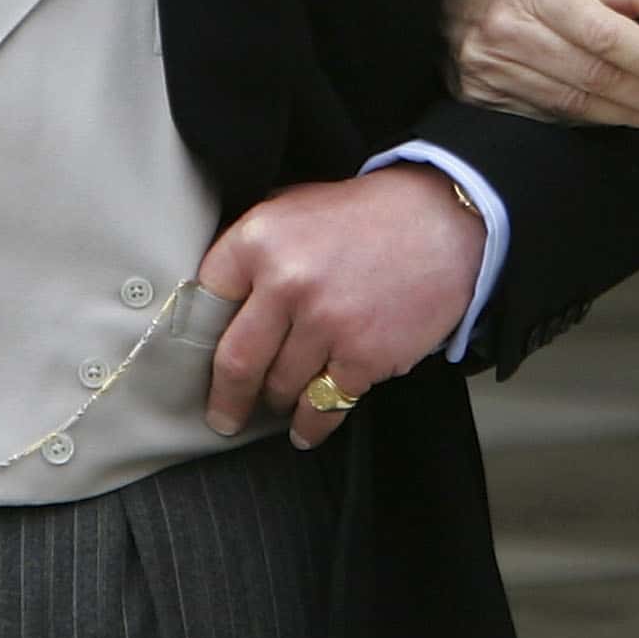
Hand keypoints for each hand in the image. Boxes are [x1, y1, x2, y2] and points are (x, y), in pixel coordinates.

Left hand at [198, 164, 489, 449]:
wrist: (444, 220)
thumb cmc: (368, 215)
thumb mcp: (297, 206)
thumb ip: (256, 247)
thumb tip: (216, 298)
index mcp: (261, 237)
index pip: (205, 302)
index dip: (197, 338)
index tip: (193, 363)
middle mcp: (287, 280)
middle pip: (234, 361)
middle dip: (226, 399)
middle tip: (222, 416)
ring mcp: (326, 322)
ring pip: (279, 388)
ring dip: (276, 403)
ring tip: (279, 405)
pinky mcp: (364, 355)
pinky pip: (323, 406)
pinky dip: (312, 425)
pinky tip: (306, 431)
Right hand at [442, 0, 638, 131]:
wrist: (446, 2)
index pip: (605, 35)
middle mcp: (513, 32)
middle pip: (595, 76)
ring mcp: (496, 71)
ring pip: (577, 105)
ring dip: (633, 116)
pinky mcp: (486, 100)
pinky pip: (554, 118)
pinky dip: (597, 122)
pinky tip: (627, 121)